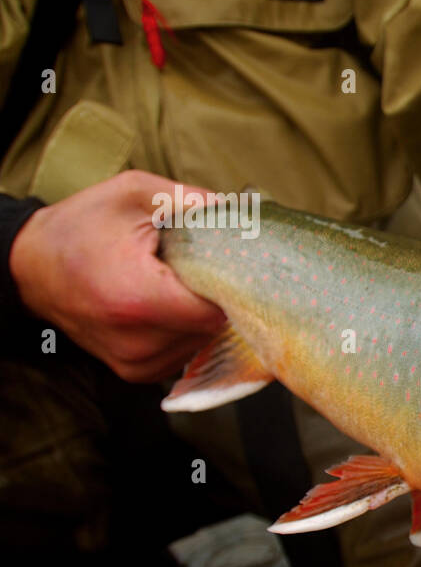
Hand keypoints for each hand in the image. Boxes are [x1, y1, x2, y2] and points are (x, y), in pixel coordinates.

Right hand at [10, 170, 225, 381]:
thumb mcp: (134, 194)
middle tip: (195, 269)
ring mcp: (137, 363)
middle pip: (213, 326)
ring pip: (202, 342)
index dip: (229, 284)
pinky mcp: (136, 372)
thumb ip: (191, 201)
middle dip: (214, 296)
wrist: (31, 266)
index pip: (217, 308)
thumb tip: (241, 211)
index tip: (225, 263)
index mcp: (138, 297)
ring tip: (174, 286)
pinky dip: (185, 331)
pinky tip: (166, 306)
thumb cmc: (82, 226)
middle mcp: (138, 341)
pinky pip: (184, 353)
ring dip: (199, 315)